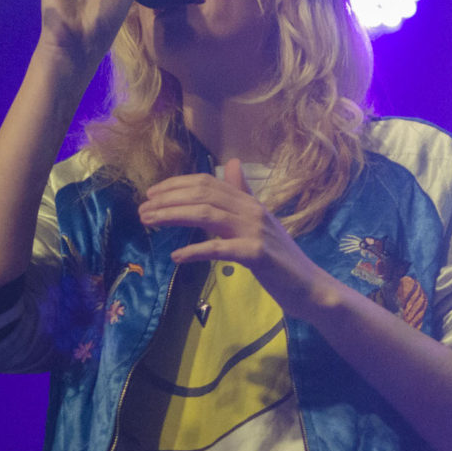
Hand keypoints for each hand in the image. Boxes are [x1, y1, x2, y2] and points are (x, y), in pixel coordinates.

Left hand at [137, 158, 333, 320]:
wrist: (309, 286)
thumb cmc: (280, 258)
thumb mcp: (259, 221)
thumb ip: (243, 193)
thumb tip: (233, 163)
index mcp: (249, 202)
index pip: (208, 182)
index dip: (176, 185)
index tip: (151, 194)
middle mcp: (251, 210)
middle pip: (202, 194)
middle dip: (168, 199)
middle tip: (142, 210)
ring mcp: (255, 231)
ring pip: (206, 214)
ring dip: (173, 216)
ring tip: (149, 223)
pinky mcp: (256, 254)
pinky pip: (219, 249)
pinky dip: (195, 250)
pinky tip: (176, 256)